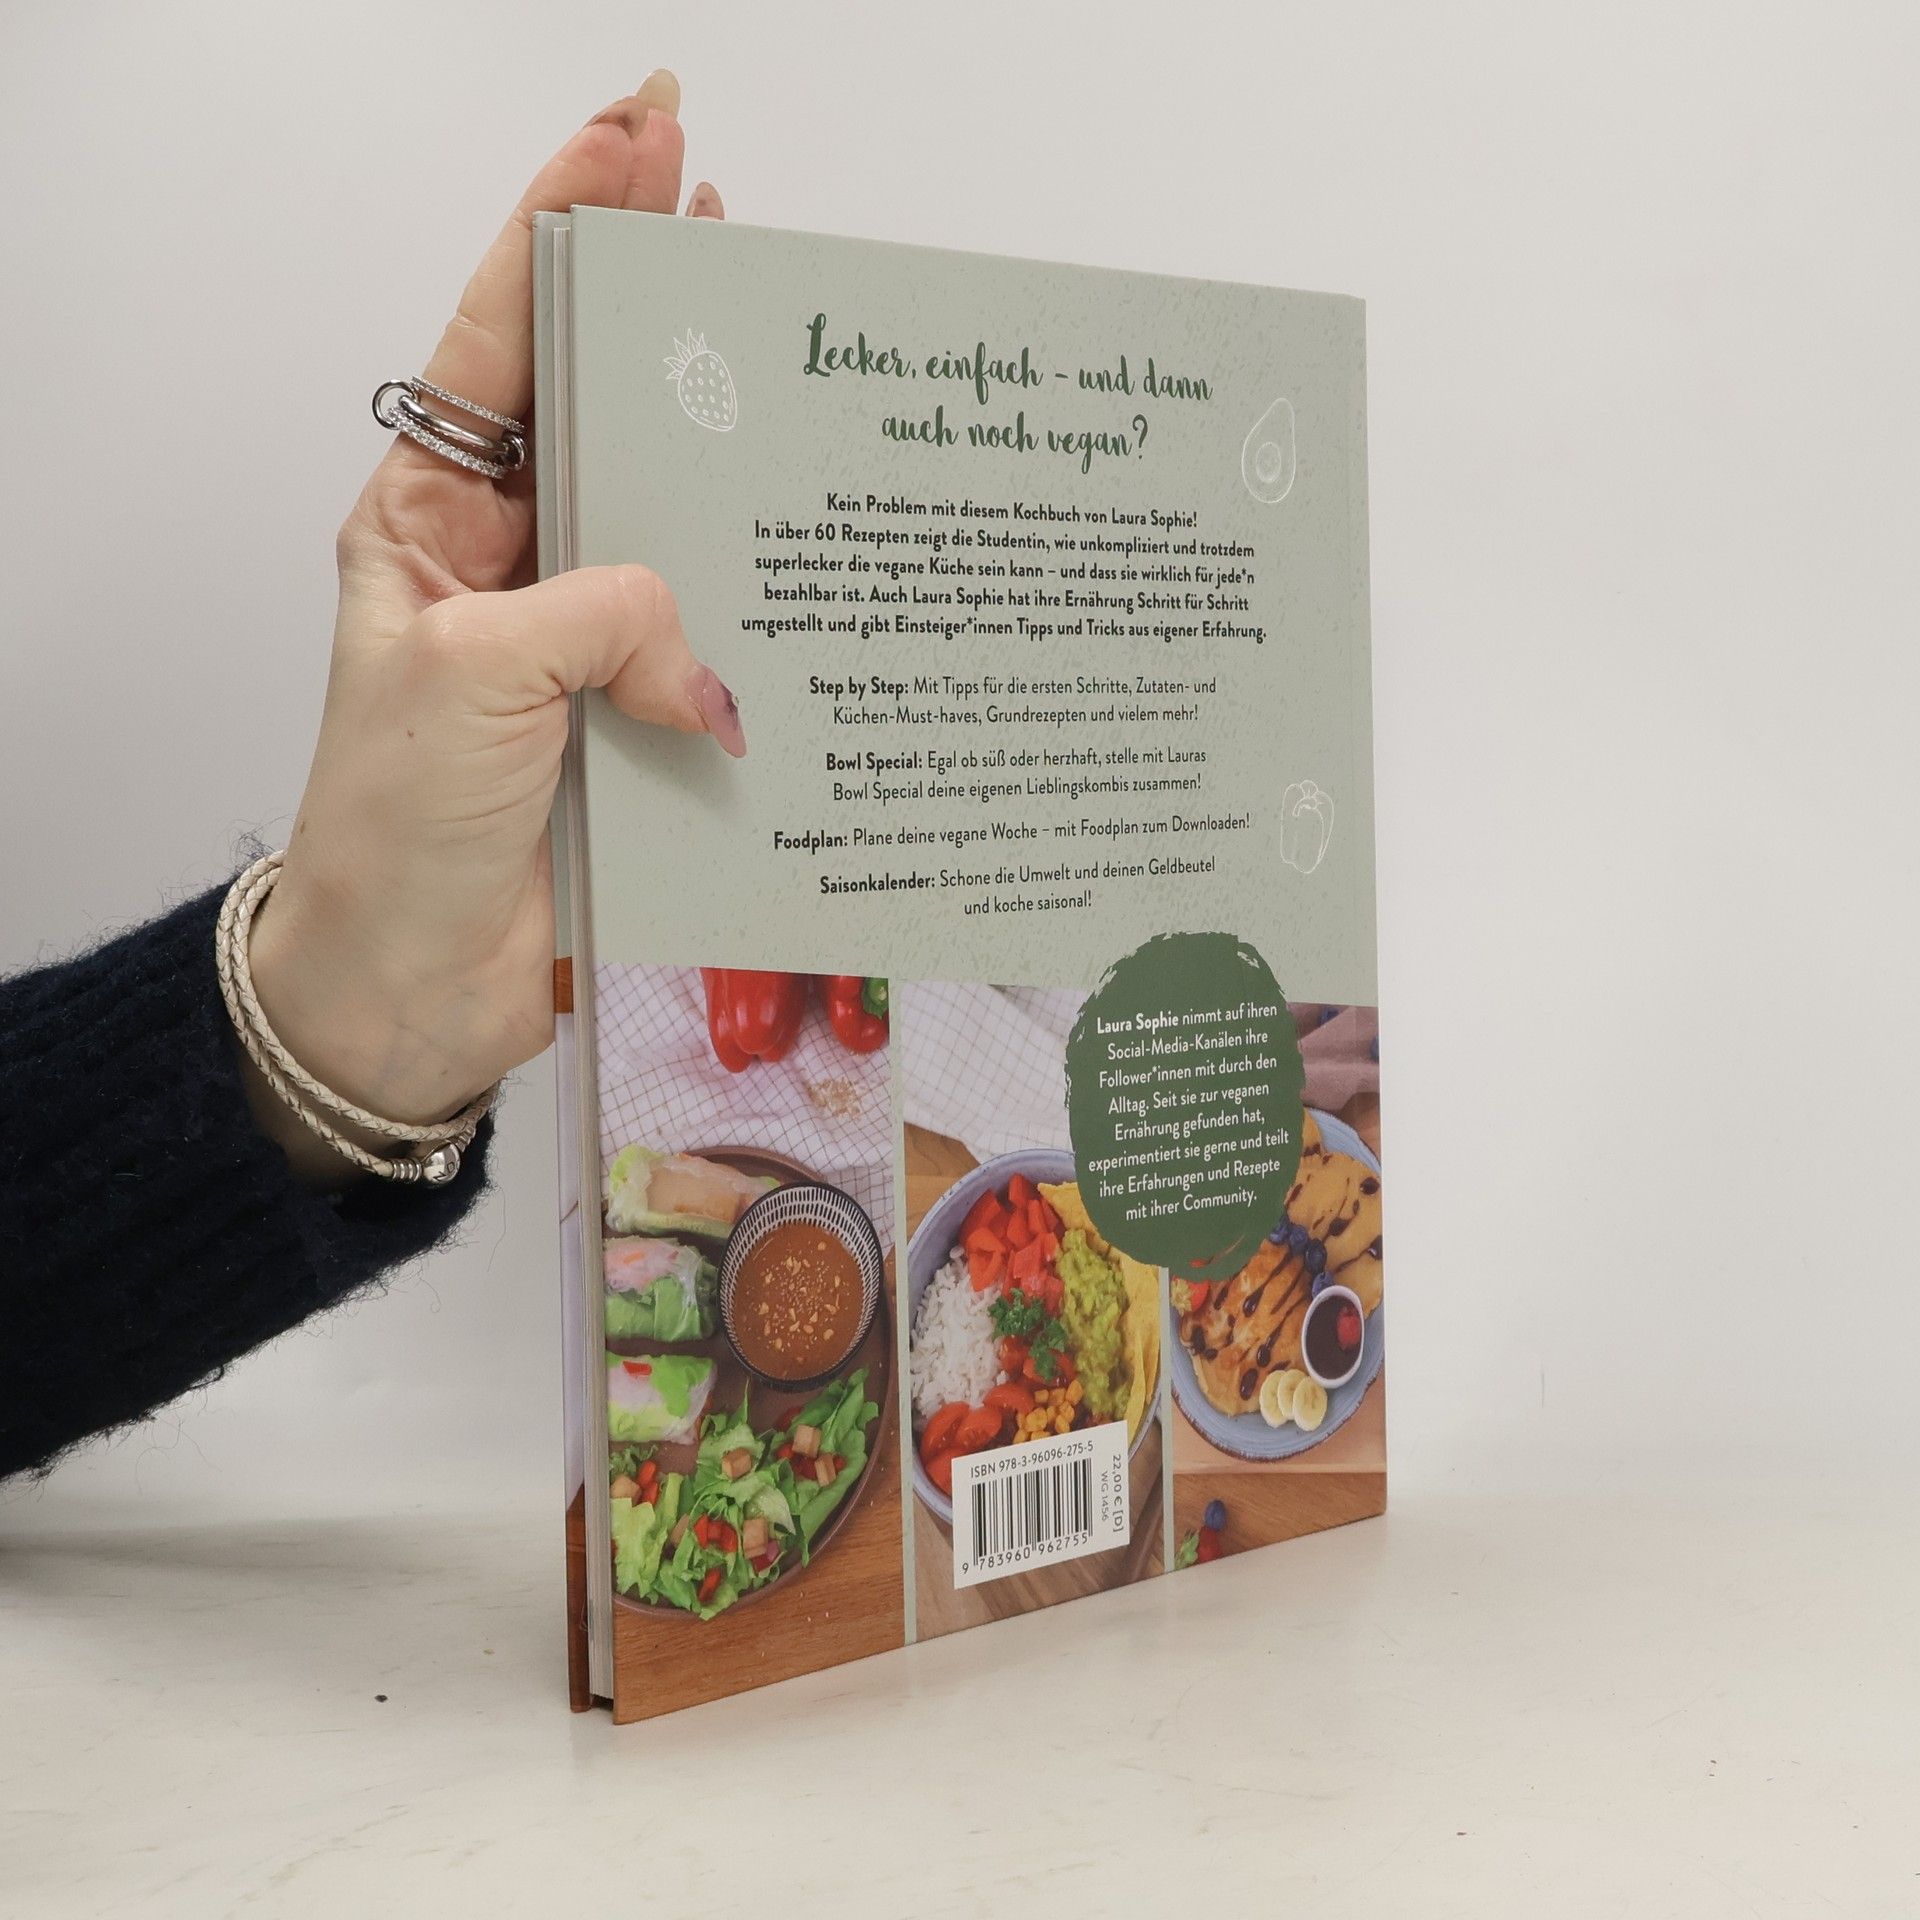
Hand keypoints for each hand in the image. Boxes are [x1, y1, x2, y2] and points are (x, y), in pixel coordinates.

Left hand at [245, 72, 741, 1180]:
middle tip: (727, 208)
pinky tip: (813, 550)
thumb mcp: (477, 679)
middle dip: (657, 308)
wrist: (416, 984)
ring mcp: (581, 643)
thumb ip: (602, 620)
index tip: (635, 138)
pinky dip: (763, 601)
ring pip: (668, 515)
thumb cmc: (398, 824)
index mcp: (430, 523)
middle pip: (593, 404)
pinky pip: (711, 635)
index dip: (561, 230)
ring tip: (786, 352)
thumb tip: (707, 660)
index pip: (498, 344)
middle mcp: (511, 566)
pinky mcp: (638, 718)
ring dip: (724, 447)